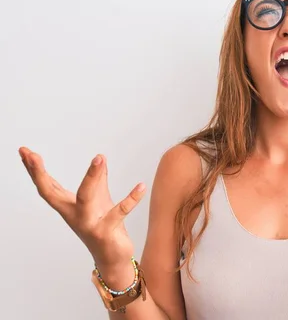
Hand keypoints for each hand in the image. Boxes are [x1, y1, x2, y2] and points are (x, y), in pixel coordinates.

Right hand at [19, 147, 146, 268]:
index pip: (47, 186)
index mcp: (68, 207)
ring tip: (99, 157)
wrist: (112, 259)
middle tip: (32, 155)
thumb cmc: (104, 228)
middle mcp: (74, 215)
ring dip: (91, 177)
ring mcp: (88, 224)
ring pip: (86, 198)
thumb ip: (99, 181)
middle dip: (39, 174)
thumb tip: (101, 159)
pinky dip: (131, 199)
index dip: (35, 170)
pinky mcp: (106, 232)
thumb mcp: (100, 201)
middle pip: (51, 192)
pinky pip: (119, 213)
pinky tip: (140, 186)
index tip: (24, 151)